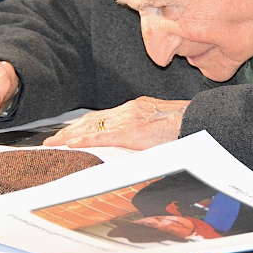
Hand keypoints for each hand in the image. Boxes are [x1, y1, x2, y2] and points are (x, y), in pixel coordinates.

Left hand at [42, 97, 189, 149]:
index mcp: (135, 108)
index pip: (102, 116)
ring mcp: (128, 119)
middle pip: (91, 119)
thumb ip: (148, 131)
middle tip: (52, 140)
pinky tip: (70, 144)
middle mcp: (128, 110)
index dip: (82, 124)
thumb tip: (140, 143)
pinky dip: (83, 140)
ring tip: (53, 144)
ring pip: (91, 126)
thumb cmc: (188, 125)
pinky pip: (102, 136)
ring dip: (70, 136)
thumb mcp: (162, 124)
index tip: (68, 131)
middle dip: (70, 130)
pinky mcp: (131, 131)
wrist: (200, 121)